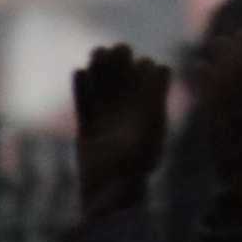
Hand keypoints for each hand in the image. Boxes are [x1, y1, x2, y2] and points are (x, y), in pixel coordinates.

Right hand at [72, 44, 169, 221]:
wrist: (112, 192)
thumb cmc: (138, 161)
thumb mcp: (150, 127)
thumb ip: (154, 97)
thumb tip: (161, 66)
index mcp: (147, 112)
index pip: (145, 83)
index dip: (142, 69)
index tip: (139, 59)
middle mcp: (127, 113)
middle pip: (121, 81)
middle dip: (118, 64)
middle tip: (115, 49)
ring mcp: (106, 120)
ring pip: (101, 89)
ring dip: (99, 71)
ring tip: (97, 53)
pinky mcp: (87, 129)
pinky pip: (84, 104)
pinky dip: (81, 89)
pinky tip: (80, 72)